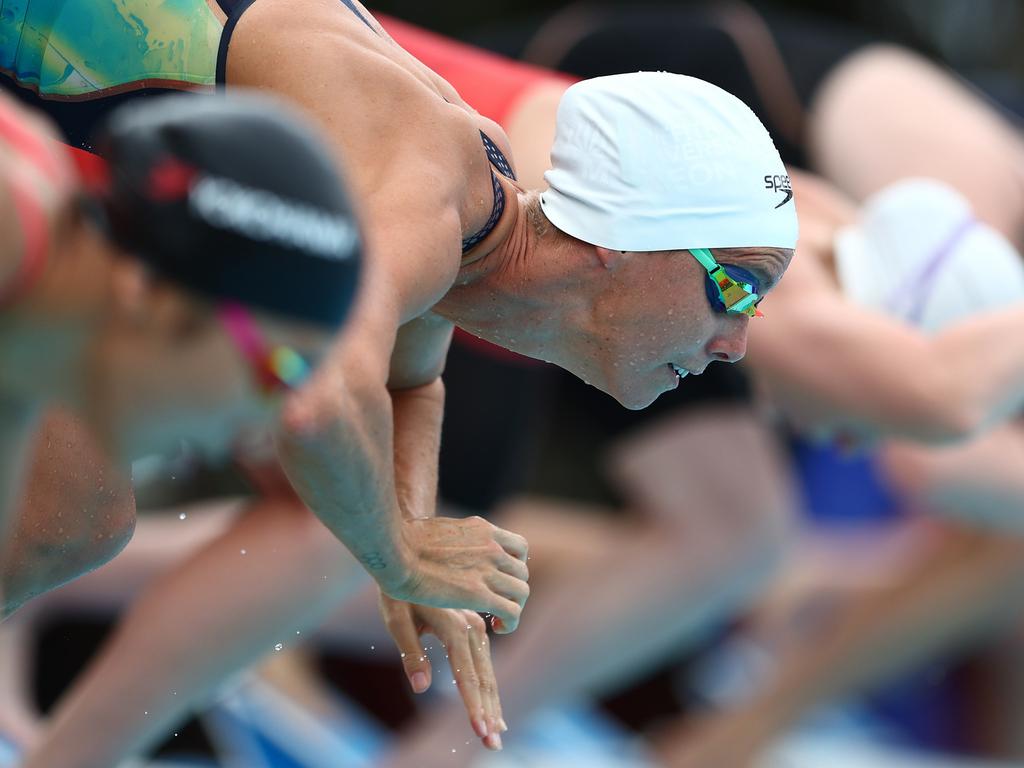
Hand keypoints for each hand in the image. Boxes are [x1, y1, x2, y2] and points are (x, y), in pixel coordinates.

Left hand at [379, 593, 506, 749]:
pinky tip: (491, 704)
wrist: (407, 554)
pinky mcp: (472, 623)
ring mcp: (474, 624)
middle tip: (493, 745)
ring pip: (487, 670)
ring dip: (492, 702)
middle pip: (484, 677)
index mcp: (455, 627)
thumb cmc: (397, 588)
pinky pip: (485, 658)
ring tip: (496, 732)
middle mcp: (471, 626)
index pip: (467, 676)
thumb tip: (421, 688)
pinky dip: (489, 683)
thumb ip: (411, 653)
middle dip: (488, 713)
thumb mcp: (396, 618)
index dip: (474, 707)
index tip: (481, 733)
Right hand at [388, 516, 528, 632]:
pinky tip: (497, 627)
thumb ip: (455, 538)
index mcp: (483, 529)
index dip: (514, 567)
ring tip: (498, 619)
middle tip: (497, 604)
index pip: (519, 547)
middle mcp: (491, 547)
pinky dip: (511, 622)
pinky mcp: (478, 594)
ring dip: (514, 607)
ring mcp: (487, 570)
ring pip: (521, 592)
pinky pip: (511, 611)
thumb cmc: (405, 539)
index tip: (500, 580)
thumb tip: (448, 540)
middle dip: (512, 590)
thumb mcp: (441, 528)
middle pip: (521, 572)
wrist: (394, 549)